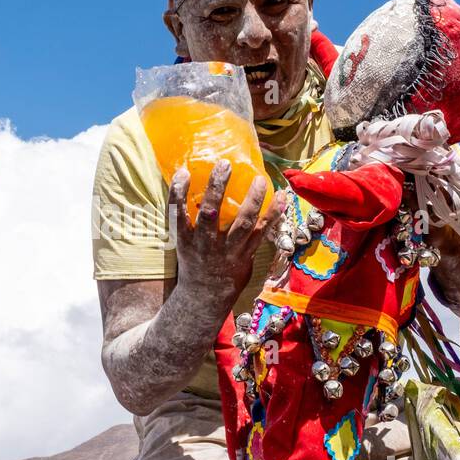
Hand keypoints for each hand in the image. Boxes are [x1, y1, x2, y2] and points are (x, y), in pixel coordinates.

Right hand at [170, 161, 285, 304]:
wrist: (205, 296)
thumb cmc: (194, 262)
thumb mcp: (183, 242)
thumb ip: (188, 219)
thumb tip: (193, 181)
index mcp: (186, 239)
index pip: (177, 213)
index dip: (179, 192)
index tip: (184, 172)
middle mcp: (205, 244)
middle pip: (210, 214)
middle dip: (216, 188)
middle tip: (224, 164)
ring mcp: (228, 250)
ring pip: (242, 223)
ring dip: (252, 200)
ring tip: (259, 179)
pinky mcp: (246, 254)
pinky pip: (262, 232)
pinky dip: (273, 214)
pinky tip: (281, 196)